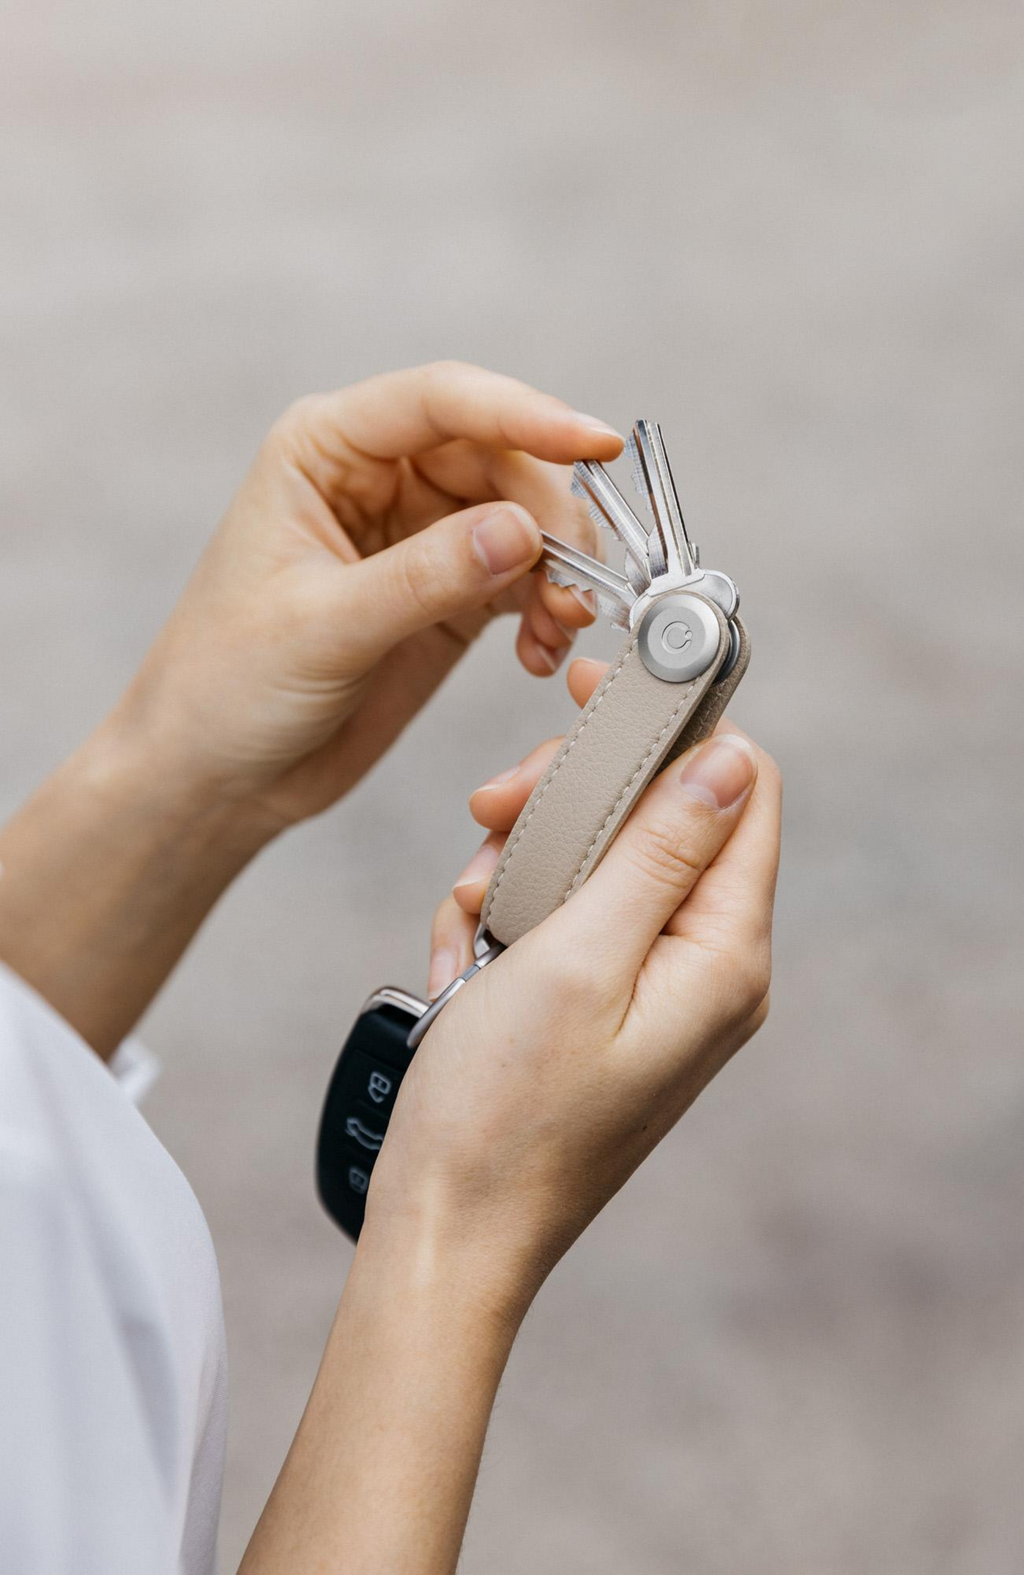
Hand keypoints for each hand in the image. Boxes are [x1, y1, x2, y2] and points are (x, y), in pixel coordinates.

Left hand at [116, 362, 619, 826]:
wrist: (217, 774)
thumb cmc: (228, 685)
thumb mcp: (324, 628)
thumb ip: (424, 577)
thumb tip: (520, 531)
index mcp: (326, 450)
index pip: (441, 402)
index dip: (525, 414)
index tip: (594, 443)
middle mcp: (378, 478)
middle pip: (500, 460)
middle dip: (551, 518)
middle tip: (577, 589)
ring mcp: (418, 536)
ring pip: (523, 519)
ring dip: (559, 569)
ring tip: (561, 630)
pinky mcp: (447, 595)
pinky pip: (523, 579)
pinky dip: (547, 609)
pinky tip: (541, 652)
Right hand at [367, 657, 780, 1314]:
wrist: (447, 1226)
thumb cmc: (502, 1114)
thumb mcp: (577, 956)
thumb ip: (657, 849)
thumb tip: (727, 758)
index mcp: (723, 953)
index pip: (741, 787)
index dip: (672, 726)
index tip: (592, 695)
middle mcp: (704, 965)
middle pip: (656, 812)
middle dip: (565, 801)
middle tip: (490, 809)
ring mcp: (652, 984)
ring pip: (594, 855)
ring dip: (516, 864)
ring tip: (467, 923)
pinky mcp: (602, 1000)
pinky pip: (562, 912)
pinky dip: (502, 917)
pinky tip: (461, 963)